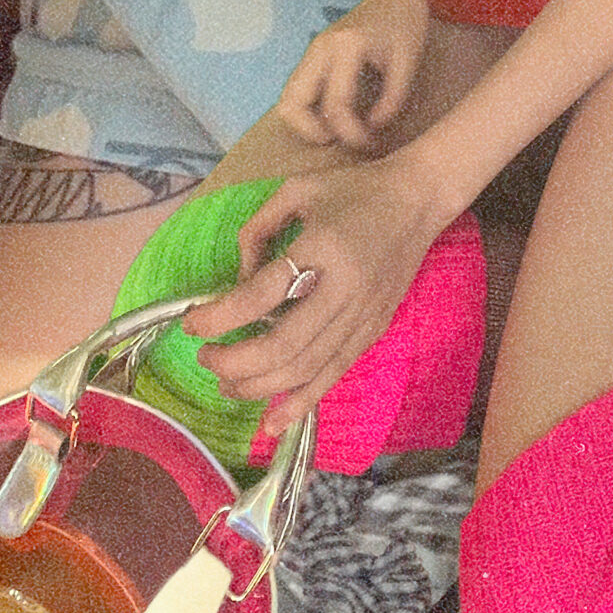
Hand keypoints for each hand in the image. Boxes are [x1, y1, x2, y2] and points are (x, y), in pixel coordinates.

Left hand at [183, 154, 448, 435]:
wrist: (420, 200)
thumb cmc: (354, 190)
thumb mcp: (297, 189)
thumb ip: (258, 230)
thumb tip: (238, 281)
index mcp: (323, 245)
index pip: (262, 294)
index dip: (220, 315)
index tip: (192, 323)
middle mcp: (344, 288)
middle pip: (282, 345)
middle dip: (234, 361)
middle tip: (206, 358)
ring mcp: (363, 316)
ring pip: (306, 369)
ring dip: (259, 386)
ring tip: (226, 384)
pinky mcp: (373, 331)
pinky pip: (333, 374)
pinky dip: (301, 403)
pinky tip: (273, 424)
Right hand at [276, 0, 429, 150]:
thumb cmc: (405, 25)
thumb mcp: (409, 62)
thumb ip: (392, 99)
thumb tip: (371, 129)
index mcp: (346, 47)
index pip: (336, 104)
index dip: (351, 133)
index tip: (371, 142)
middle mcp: (320, 49)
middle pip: (292, 103)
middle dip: (312, 132)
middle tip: (341, 140)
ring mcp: (311, 51)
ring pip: (287, 99)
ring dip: (306, 123)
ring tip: (336, 132)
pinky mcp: (311, 56)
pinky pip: (297, 91)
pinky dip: (308, 111)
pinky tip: (334, 116)